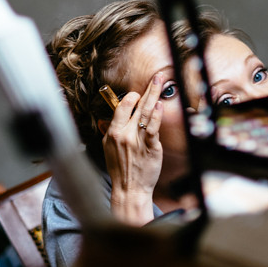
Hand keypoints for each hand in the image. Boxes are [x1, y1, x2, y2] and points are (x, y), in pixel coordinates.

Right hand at [103, 72, 165, 225]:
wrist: (129, 189)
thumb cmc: (120, 171)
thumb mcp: (108, 149)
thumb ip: (110, 133)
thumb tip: (106, 121)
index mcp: (113, 132)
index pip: (122, 107)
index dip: (132, 97)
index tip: (138, 93)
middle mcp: (124, 134)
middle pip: (137, 105)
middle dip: (147, 88)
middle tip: (157, 76)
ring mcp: (138, 140)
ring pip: (146, 112)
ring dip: (154, 94)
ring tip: (161, 82)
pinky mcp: (150, 147)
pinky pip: (153, 128)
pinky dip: (157, 115)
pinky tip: (160, 105)